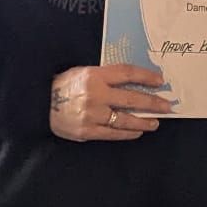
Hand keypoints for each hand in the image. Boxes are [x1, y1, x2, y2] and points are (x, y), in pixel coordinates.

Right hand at [49, 63, 173, 141]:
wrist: (39, 104)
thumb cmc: (63, 85)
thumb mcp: (83, 72)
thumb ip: (105, 76)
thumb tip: (134, 81)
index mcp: (94, 75)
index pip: (126, 74)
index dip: (146, 76)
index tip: (160, 81)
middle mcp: (95, 95)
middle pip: (131, 99)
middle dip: (153, 103)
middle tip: (167, 106)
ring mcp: (92, 115)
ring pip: (125, 120)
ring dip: (143, 122)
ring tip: (155, 122)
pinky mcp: (87, 131)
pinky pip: (113, 134)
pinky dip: (128, 133)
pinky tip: (137, 132)